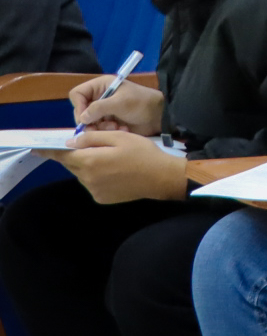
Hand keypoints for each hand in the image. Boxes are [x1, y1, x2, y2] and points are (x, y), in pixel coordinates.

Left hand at [40, 130, 188, 203]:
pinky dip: (97, 177)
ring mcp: (93, 190)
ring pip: (83, 174)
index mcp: (89, 161)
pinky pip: (92, 184)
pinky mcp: (101, 198)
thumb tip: (71, 142)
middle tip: (96, 149)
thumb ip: (92, 138)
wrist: (162, 178)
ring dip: (89, 166)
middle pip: (73, 164)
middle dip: (78, 156)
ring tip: (111, 161)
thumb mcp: (119, 137)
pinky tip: (114, 173)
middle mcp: (87, 178)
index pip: (62, 155)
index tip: (36, 149)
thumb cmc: (142, 153)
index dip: (49, 151)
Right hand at [70, 76, 162, 135]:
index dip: (78, 106)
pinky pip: (98, 130)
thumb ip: (99, 108)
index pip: (77, 94)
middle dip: (90, 121)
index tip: (85, 117)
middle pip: (80, 111)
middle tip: (99, 127)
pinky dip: (107, 131)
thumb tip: (82, 118)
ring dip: (100, 127)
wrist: (159, 116)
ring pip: (88, 123)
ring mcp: (103, 111)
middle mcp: (99, 98)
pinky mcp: (108, 122)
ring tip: (115, 127)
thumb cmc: (141, 103)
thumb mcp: (120, 102)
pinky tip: (120, 129)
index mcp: (100, 86)